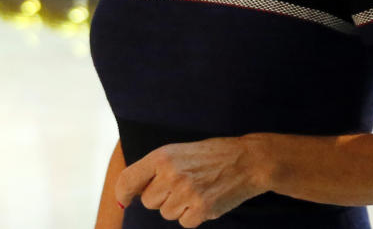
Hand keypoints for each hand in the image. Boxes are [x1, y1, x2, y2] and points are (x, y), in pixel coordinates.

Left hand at [115, 137, 264, 226]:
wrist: (249, 160)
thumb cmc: (214, 155)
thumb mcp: (182, 151)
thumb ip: (156, 168)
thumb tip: (129, 194)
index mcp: (163, 156)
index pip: (127, 181)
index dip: (123, 194)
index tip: (125, 200)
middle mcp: (171, 174)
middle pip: (149, 202)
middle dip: (164, 197)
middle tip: (186, 183)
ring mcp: (186, 193)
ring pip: (167, 214)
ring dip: (180, 206)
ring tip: (200, 189)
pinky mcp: (200, 209)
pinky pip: (184, 222)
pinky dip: (195, 215)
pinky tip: (208, 198)